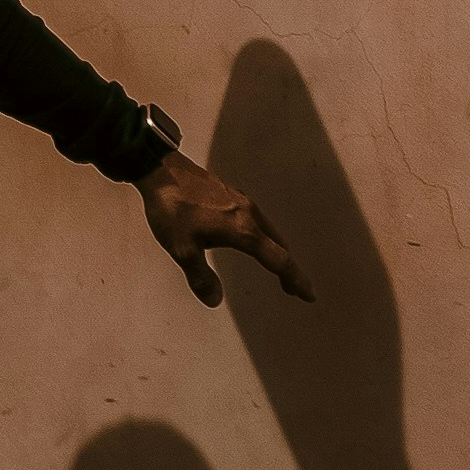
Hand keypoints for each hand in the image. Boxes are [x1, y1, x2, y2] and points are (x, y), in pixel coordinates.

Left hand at [137, 151, 312, 305]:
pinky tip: (252, 240)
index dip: (295, 280)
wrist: (160, 170)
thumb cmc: (172, 208)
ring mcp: (241, 201)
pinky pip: (258, 220)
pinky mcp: (231, 194)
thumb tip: (214, 299)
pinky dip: (265, 237)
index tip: (308, 295)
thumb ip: (200, 276)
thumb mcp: (182, 249)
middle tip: (292, 288)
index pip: (278, 260)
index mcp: (243, 230)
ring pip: (270, 231)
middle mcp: (249, 214)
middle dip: (288, 269)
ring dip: (277, 251)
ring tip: (276, 267)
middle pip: (279, 246)